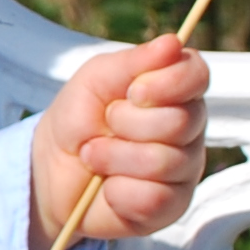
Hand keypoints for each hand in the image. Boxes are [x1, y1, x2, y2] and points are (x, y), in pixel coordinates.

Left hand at [31, 35, 211, 249]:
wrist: (51, 171)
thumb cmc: (78, 118)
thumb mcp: (95, 80)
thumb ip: (133, 62)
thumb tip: (173, 42)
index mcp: (175, 90)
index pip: (197, 75)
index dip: (167, 83)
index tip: (131, 92)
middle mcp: (189, 129)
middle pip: (180, 121)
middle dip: (126, 124)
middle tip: (103, 126)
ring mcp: (184, 170)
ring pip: (163, 162)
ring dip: (114, 158)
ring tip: (93, 156)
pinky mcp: (171, 207)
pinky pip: (154, 199)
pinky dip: (118, 192)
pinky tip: (108, 187)